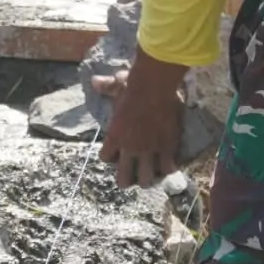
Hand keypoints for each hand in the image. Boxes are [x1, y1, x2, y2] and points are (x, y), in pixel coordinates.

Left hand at [93, 57, 186, 187]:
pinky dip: (168, 168)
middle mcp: (130, 148)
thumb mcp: (116, 87)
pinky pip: (167, 168)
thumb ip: (106, 88)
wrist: (154, 88)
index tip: (114, 153)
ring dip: (147, 178)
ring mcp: (149, 150)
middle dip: (126, 180)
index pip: (105, 158)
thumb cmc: (133, 87)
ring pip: (146, 178)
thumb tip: (95, 82)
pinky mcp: (166, 148)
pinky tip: (168, 165)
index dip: (110, 157)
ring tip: (150, 175)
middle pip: (124, 178)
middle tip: (129, 178)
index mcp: (114, 136)